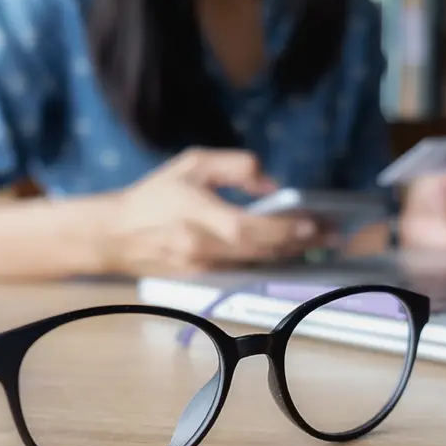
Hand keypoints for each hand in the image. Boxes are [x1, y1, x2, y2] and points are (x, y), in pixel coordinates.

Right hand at [104, 148, 326, 274]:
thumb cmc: (154, 195)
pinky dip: (268, 263)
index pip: (249, 228)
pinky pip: (244, 272)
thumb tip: (271, 185)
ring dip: (288, 256)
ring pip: (256, 265)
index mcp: (197, 215)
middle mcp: (202, 248)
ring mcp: (202, 269)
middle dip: (298, 244)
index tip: (313, 222)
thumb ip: (235, 167)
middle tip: (330, 235)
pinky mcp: (202, 281)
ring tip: (316, 244)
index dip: (284, 229)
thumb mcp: (193, 163)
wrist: (115, 235)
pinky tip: (287, 254)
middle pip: (260, 251)